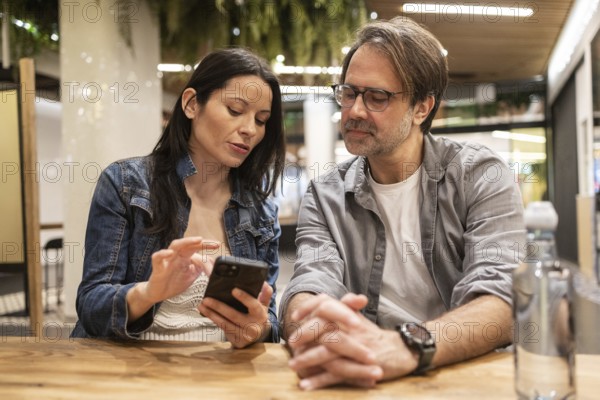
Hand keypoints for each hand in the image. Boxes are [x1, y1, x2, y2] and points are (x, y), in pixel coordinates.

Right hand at [142, 237, 219, 303]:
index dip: (206, 246)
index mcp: (185, 257)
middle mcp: (176, 256)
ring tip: (197, 240)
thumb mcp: (191, 276)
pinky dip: (163, 254)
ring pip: (174, 246)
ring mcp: (167, 260)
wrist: (158, 294)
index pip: (196, 248)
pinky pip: (157, 258)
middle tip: (211, 243)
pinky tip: (170, 253)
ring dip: (186, 242)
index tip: (218, 245)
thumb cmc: (173, 283)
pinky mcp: (158, 268)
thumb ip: (200, 268)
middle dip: (200, 242)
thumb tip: (212, 263)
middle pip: (188, 244)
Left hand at [199, 281, 272, 347]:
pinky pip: (223, 329)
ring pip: (225, 323)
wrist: (258, 336)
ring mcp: (244, 335)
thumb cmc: (258, 316)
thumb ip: (265, 294)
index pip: (253, 305)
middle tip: (207, 299)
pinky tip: (206, 312)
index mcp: (260, 315)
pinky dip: (214, 320)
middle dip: (219, 307)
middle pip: (234, 315)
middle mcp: (253, 326)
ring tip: (202, 305)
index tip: (234, 290)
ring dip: (211, 314)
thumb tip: (264, 283)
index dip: (244, 298)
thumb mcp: (264, 305)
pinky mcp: (237, 341)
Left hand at [287, 293, 416, 389]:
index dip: (309, 307)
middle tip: (291, 344)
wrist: (401, 351)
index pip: (326, 303)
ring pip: (327, 351)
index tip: (295, 317)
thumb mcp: (358, 319)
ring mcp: (356, 347)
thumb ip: (341, 308)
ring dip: (307, 359)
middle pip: (323, 327)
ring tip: (294, 366)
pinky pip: (336, 374)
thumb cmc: (374, 336)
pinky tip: (306, 384)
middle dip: (304, 335)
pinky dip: (319, 380)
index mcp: (348, 315)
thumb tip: (323, 296)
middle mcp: (351, 328)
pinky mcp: (360, 367)